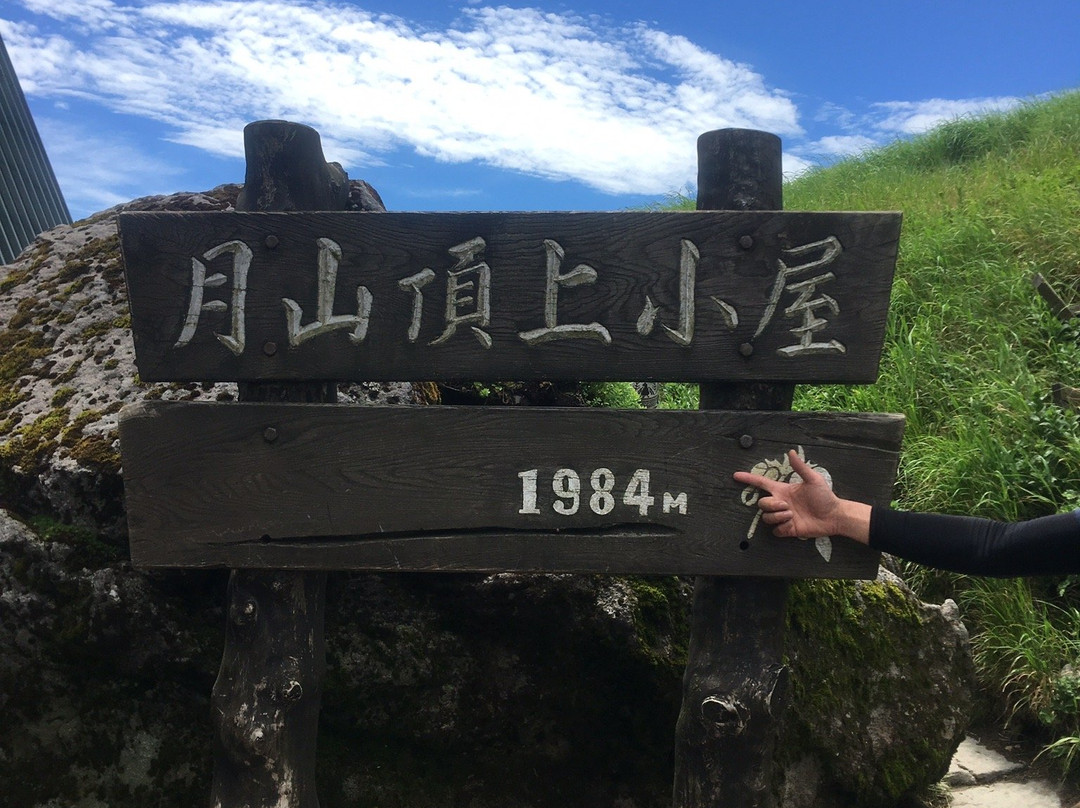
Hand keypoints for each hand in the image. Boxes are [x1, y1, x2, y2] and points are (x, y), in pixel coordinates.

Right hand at [733, 449, 870, 543]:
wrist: (833, 516)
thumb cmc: (824, 496)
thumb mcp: (813, 479)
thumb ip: (800, 467)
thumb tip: (791, 451)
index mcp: (783, 490)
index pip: (761, 483)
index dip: (748, 479)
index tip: (736, 475)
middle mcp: (780, 503)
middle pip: (762, 504)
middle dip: (772, 505)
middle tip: (787, 506)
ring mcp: (783, 517)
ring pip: (766, 518)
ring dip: (778, 516)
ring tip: (792, 515)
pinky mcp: (787, 529)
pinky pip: (775, 530)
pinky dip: (782, 527)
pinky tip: (793, 525)